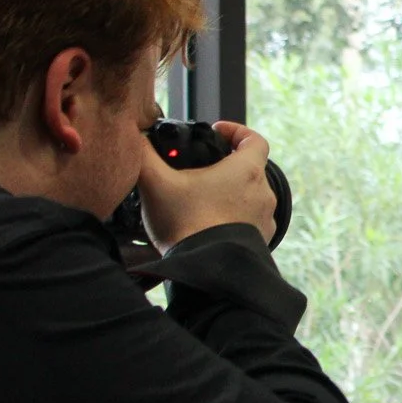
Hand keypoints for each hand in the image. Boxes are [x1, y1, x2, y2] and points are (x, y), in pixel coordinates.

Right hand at [138, 120, 276, 250]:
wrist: (202, 271)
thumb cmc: (183, 224)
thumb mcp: (155, 182)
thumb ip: (144, 154)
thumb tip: (136, 137)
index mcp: (247, 171)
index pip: (255, 140)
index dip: (236, 131)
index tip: (217, 132)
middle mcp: (264, 193)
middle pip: (250, 168)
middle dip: (226, 165)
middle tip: (200, 168)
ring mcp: (265, 219)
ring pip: (250, 195)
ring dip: (229, 192)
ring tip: (200, 197)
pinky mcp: (261, 240)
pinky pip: (249, 220)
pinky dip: (233, 216)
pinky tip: (208, 221)